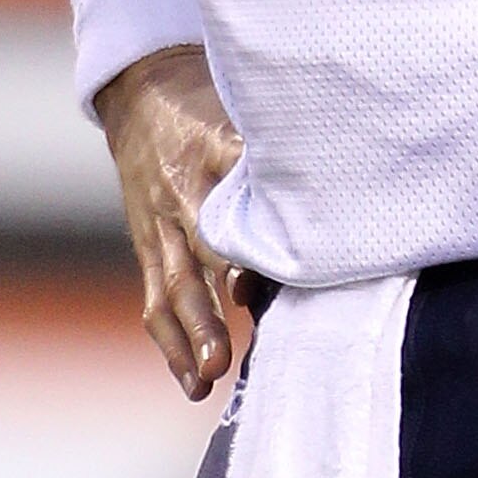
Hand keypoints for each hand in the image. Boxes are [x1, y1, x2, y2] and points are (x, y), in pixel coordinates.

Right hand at [96, 46, 244, 399]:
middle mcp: (179, 195)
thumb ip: (276, 150)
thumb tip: (335, 189)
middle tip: (227, 353)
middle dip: (211, 309)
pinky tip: (193, 383)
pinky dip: (172, 344)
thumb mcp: (243, 108)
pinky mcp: (148, 247)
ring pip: (171, 289)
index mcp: (209, 153)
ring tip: (208, 378)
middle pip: (197, 257)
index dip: (240, 247)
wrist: (143, 94)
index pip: (228, 205)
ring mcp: (159, 226)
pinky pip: (155, 301)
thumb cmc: (211, 103)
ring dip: (191, 337)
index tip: (255, 284)